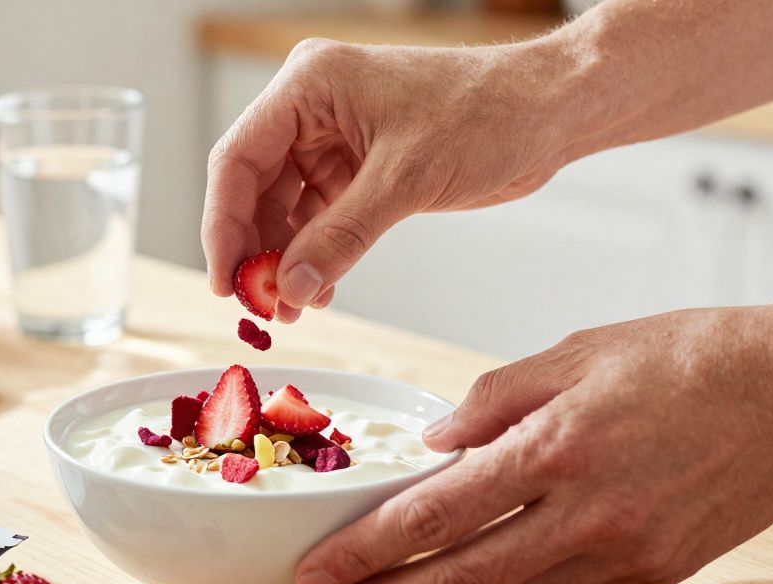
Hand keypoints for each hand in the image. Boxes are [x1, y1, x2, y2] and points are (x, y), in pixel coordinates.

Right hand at [201, 38, 575, 321]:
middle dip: (255, 251)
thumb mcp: (406, 178)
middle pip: (253, 188)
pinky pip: (318, 218)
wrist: (549, 110)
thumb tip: (288, 289)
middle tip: (260, 307)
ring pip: (284, 209)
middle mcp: (312, 109)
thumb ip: (341, 237)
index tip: (226, 282)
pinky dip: (316, 256)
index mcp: (309, 85)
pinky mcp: (359, 167)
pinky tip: (318, 290)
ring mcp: (334, 139)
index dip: (223, 226)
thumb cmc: (488, 112)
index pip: (237, 159)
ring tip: (292, 309)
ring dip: (285, 261)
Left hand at [294, 298, 772, 583]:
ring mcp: (626, 551)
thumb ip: (494, 399)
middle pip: (460, 578)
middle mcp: (589, 512)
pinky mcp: (656, 572)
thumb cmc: (690, 356)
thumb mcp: (577, 352)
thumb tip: (436, 443)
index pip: (437, 514)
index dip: (367, 548)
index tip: (318, 568)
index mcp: (559, 446)